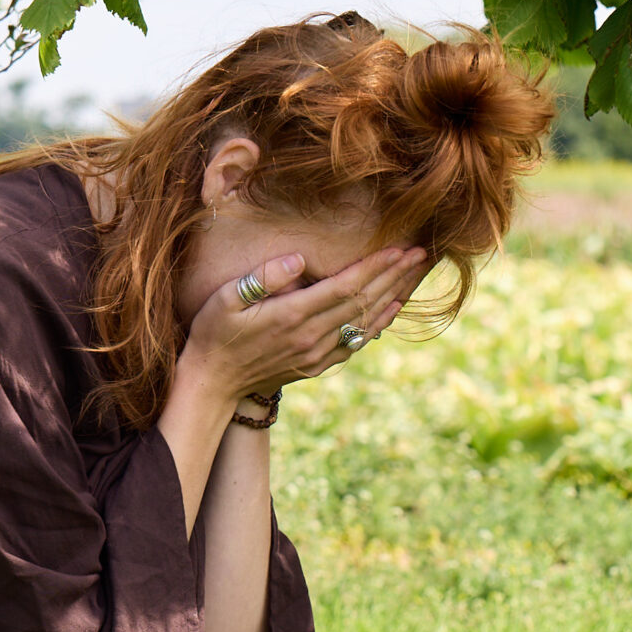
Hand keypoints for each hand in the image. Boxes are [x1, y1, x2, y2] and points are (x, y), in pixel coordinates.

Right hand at [178, 244, 426, 406]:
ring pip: (364, 322)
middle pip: (363, 302)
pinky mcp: (315, 366)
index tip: (398, 248)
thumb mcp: (226, 298)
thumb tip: (299, 260)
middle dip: (394, 276)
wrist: (212, 382)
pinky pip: (354, 343)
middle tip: (420, 254)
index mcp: (292, 315)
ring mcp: (315, 355)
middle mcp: (310, 337)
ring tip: (414, 275)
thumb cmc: (214, 332)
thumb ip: (264, 277)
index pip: (345, 286)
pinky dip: (376, 324)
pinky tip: (390, 308)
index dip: (375, 266)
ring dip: (392, 297)